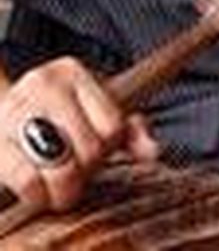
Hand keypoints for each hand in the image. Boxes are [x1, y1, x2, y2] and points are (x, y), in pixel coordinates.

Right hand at [0, 58, 158, 212]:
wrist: (1, 112)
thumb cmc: (57, 116)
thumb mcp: (98, 112)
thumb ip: (131, 130)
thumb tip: (154, 152)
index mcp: (72, 73)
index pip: (112, 125)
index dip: (109, 148)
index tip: (97, 152)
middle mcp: (42, 85)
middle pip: (89, 148)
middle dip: (88, 170)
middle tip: (79, 174)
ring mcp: (13, 111)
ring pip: (60, 167)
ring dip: (65, 187)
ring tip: (61, 186)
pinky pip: (27, 181)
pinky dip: (39, 195)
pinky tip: (40, 192)